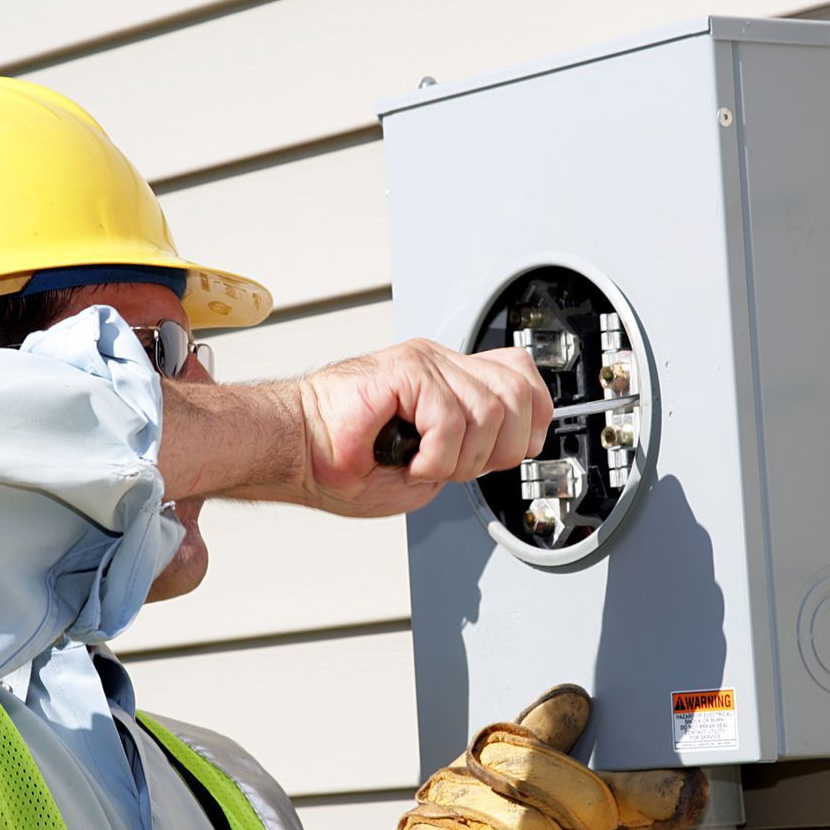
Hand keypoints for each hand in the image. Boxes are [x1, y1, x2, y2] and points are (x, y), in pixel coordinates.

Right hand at [293, 338, 552, 516]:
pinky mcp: (405, 370)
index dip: (532, 419)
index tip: (506, 454)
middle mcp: (438, 364)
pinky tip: (413, 461)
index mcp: (446, 379)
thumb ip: (469, 451)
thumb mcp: (428, 465)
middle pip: (518, 391)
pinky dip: (438, 455)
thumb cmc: (344, 462)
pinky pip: (452, 417)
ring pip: (491, 410)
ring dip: (462, 457)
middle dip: (501, 448)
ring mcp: (424, 362)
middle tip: (458, 467)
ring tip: (427, 466)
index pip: (520, 376)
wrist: (297, 453)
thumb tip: (503, 453)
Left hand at [318, 687, 705, 829]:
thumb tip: (575, 699)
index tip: (681, 786)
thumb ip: (540, 736)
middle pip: (537, 779)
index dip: (658, 789)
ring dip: (455, 807)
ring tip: (437, 814)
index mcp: (593, 814)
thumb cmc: (474, 822)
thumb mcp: (504, 770)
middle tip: (454, 777)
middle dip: (483, 767)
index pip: (638, 794)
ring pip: (508, 820)